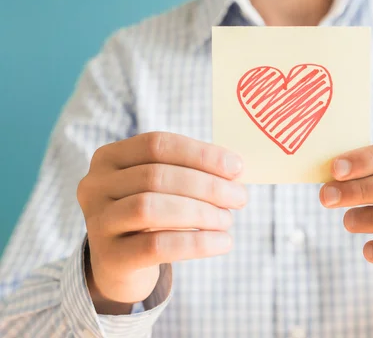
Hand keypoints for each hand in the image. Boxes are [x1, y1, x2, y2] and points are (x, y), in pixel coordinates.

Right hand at [77, 132, 246, 312]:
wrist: (122, 265)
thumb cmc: (153, 216)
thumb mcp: (165, 187)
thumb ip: (192, 172)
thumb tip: (236, 169)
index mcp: (109, 157)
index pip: (157, 144)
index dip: (200, 154)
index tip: (237, 168)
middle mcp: (95, 185)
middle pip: (156, 176)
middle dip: (207, 186)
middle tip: (240, 198)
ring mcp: (98, 222)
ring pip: (151, 209)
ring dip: (201, 213)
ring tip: (228, 220)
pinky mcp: (109, 257)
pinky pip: (156, 247)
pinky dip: (197, 244)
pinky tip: (223, 242)